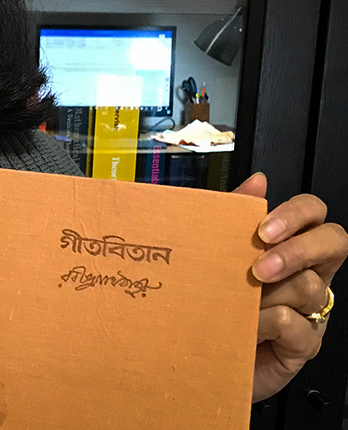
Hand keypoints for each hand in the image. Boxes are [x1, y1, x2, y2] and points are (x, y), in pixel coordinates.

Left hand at [233, 172, 347, 400]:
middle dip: (297, 250)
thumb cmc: (213, 299)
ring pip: (308, 285)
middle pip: (333, 242)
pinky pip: (293, 324)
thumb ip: (234, 217)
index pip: (315, 215)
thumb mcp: (218, 254)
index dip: (297, 214)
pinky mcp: (304, 344)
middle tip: (259, 266)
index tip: (263, 228)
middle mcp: (309, 274)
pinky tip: (243, 326)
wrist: (199, 352)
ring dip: (266, 292)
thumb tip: (257, 181)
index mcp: (291, 247)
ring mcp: (311, 310)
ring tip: (235, 302)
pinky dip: (263, 322)